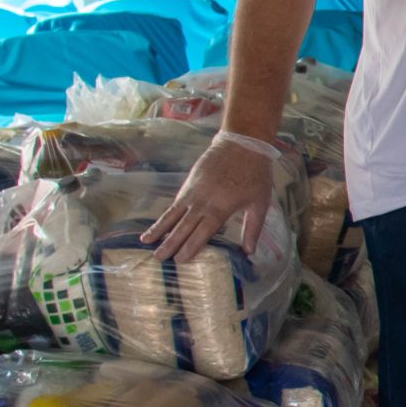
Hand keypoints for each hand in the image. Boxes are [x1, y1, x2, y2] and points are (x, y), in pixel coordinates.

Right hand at [142, 133, 272, 260]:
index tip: (179, 261)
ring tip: (145, 241)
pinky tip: (159, 223)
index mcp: (220, 210)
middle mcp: (202, 203)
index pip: (201, 233)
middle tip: (158, 259)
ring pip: (173, 214)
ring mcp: (192, 192)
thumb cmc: (255, 175)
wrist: (242, 145)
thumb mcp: (260, 204)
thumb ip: (253, 229)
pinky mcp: (188, 184)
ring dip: (159, 228)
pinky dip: (165, 214)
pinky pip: (175, 203)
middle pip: (183, 227)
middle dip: (170, 243)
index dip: (189, 247)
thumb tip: (249, 252)